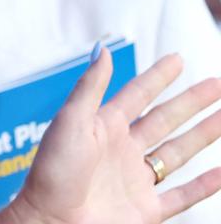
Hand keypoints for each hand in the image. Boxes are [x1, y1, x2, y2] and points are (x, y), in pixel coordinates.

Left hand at [0, 48, 220, 223]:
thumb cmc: (52, 171)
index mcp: (102, 127)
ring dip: (202, 135)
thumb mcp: (70, 121)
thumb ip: (90, 86)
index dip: (158, 77)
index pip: (137, 95)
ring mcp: (134, 180)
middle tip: (216, 85)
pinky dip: (204, 185)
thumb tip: (102, 48)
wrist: (50, 220)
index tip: (178, 59)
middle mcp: (121, 150)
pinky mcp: (144, 210)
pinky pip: (181, 195)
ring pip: (177, 153)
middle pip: (164, 120)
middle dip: (190, 102)